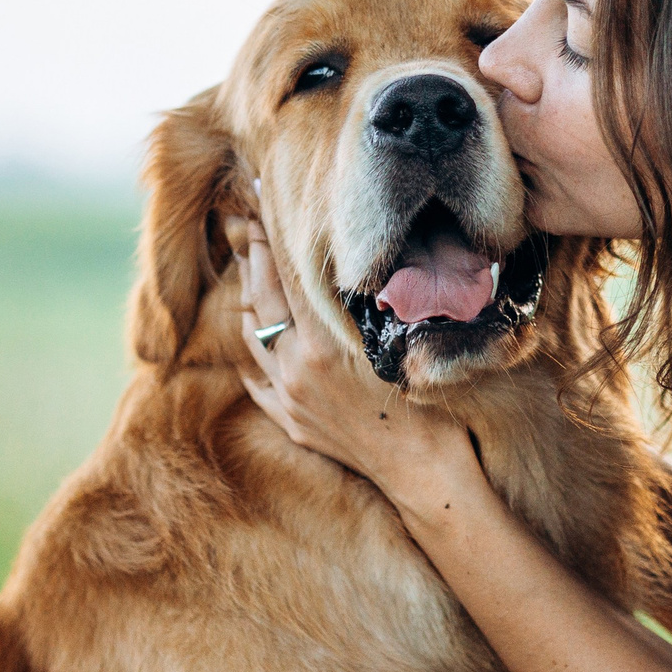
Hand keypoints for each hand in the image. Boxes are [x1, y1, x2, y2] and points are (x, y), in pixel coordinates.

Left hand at [234, 221, 478, 512]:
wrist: (424, 472)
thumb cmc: (429, 401)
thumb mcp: (397, 339)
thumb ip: (362, 300)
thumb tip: (343, 257)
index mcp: (322, 344)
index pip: (286, 273)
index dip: (271, 233)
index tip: (259, 199)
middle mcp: (296, 369)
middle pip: (261, 300)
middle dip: (251, 258)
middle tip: (242, 223)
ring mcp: (290, 398)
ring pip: (253, 339)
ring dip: (247, 303)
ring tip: (245, 272)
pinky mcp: (292, 422)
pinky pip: (258, 384)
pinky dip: (254, 358)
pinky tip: (254, 340)